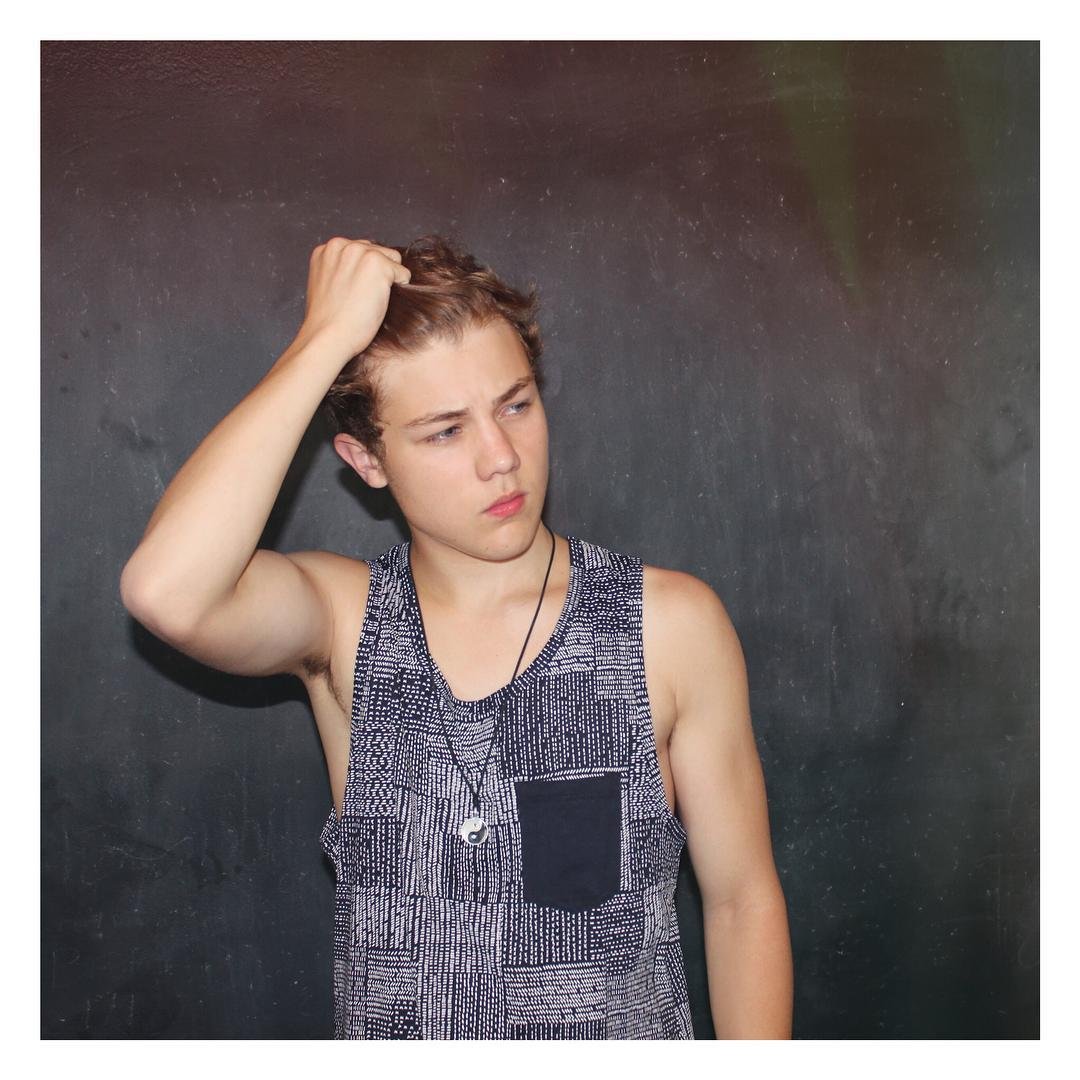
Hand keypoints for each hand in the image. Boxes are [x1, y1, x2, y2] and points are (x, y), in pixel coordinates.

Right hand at [295, 237, 411, 361]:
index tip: (354, 292)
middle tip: (362, 299)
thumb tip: (364, 271)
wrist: (328, 337)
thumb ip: (341, 270)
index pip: (361, 250)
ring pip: (393, 259)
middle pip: (379, 251)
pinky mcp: (377, 264)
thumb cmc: (329, 322)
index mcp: (327, 249)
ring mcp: (360, 252)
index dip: (364, 273)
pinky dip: (399, 289)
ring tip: (369, 300)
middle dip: (378, 273)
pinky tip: (378, 303)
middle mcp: (342, 244)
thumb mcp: (327, 285)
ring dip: (389, 280)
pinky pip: (403, 274)